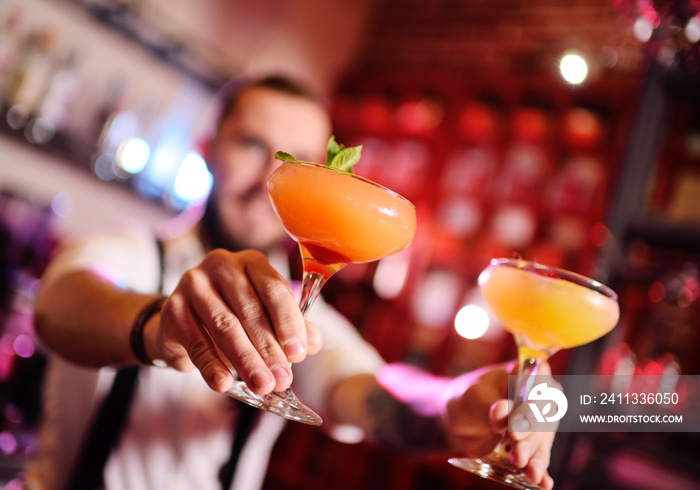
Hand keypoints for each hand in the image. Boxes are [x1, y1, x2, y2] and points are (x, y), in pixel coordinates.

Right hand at [151, 249, 321, 393]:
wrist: (182, 322)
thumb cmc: (234, 316)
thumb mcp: (265, 317)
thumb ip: (292, 327)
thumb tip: (313, 344)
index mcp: (251, 262)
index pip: (274, 289)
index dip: (288, 322)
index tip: (298, 353)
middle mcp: (222, 265)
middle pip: (250, 310)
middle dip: (269, 349)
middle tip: (282, 379)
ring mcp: (193, 283)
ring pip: (224, 326)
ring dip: (246, 360)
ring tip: (262, 385)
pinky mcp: (172, 308)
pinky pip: (196, 342)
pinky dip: (212, 366)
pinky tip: (224, 384)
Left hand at [443, 362, 555, 489]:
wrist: (460, 419)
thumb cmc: (467, 399)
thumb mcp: (473, 398)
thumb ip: (489, 405)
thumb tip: (502, 411)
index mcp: (526, 371)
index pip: (540, 384)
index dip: (533, 405)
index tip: (516, 428)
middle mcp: (538, 394)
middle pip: (545, 416)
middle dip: (531, 438)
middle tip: (517, 455)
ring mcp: (538, 419)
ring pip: (543, 439)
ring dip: (535, 456)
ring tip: (527, 471)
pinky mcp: (533, 441)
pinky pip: (540, 455)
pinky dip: (541, 468)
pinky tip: (543, 482)